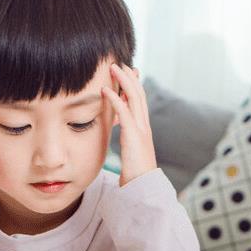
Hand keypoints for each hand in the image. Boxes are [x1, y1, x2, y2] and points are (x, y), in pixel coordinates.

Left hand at [101, 63, 157, 185]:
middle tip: (118, 63)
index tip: (125, 72)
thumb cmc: (135, 172)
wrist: (144, 187)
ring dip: (123, 81)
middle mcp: (144, 124)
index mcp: (143, 127)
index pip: (139, 99)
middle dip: (129, 77)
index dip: (133, 84)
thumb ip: (127, 137)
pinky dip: (114, 99)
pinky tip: (105, 90)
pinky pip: (124, 112)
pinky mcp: (133, 135)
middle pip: (138, 93)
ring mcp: (140, 128)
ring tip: (113, 67)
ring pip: (134, 98)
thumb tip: (119, 128)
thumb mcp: (130, 150)